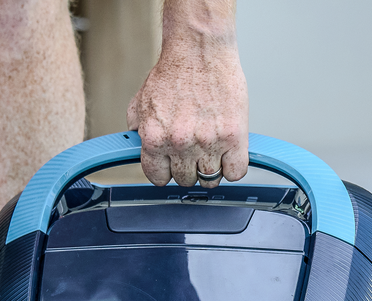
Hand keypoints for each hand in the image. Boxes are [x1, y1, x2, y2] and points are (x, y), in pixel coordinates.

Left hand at [127, 4, 247, 187]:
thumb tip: (135, 143)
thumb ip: (137, 127)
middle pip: (186, 180)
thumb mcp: (142, 100)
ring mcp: (208, 142)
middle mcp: (180, 143)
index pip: (158, 178)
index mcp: (154, 138)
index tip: (173, 167)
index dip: (166, 172)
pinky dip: (233, 167)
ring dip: (211, 168)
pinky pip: (235, 172)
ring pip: (210, 179)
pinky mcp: (233, 137)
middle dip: (189, 168)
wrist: (200, 49)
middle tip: (194, 152)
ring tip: (212, 150)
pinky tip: (229, 153)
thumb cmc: (175, 71)